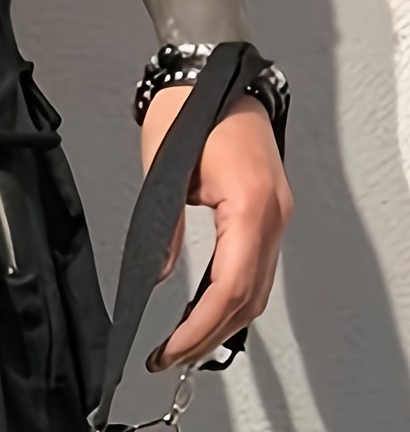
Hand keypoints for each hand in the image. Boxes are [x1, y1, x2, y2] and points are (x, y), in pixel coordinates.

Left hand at [140, 89, 292, 371]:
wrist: (213, 72)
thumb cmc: (189, 111)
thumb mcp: (163, 176)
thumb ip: (162, 234)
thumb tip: (156, 280)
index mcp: (250, 205)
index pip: (229, 289)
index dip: (198, 329)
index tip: (167, 351)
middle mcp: (272, 214)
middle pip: (247, 300)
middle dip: (207, 337)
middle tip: (167, 358)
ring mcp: (275, 215)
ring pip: (256, 292)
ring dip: (220, 325)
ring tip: (182, 346)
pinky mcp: (268, 215)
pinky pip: (256, 272)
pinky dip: (230, 301)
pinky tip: (203, 315)